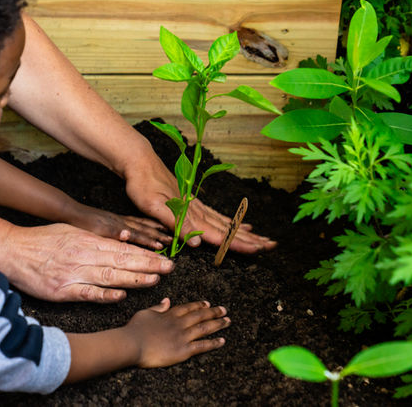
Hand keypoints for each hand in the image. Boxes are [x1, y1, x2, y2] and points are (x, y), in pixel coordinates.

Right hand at [0, 210, 174, 302]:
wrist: (11, 250)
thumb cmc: (42, 240)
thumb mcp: (71, 231)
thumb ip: (96, 237)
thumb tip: (123, 240)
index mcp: (87, 240)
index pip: (123, 248)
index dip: (145, 253)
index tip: (164, 257)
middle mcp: (84, 255)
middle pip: (122, 260)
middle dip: (148, 265)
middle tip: (169, 268)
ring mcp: (73, 273)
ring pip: (109, 275)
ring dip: (134, 278)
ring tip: (154, 280)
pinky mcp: (62, 290)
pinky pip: (87, 293)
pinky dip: (104, 294)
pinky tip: (120, 295)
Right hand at [124, 298, 229, 367]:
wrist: (132, 344)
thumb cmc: (134, 329)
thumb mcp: (145, 313)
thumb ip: (158, 307)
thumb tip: (167, 300)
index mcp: (169, 315)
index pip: (188, 308)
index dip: (199, 305)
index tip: (208, 303)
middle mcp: (179, 324)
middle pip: (200, 316)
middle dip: (213, 312)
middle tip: (224, 310)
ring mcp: (182, 337)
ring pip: (204, 328)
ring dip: (217, 324)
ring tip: (228, 321)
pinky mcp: (183, 351)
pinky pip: (202, 346)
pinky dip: (213, 343)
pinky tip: (222, 341)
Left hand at [125, 157, 276, 253]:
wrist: (140, 162)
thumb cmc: (143, 185)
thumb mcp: (154, 206)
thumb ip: (176, 222)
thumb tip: (197, 242)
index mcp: (191, 214)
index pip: (219, 234)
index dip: (238, 243)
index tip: (258, 249)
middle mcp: (198, 211)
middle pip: (229, 229)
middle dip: (250, 239)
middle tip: (271, 246)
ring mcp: (197, 206)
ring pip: (226, 223)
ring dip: (245, 233)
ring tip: (263, 239)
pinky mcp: (193, 203)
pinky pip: (217, 216)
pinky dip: (232, 223)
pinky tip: (240, 225)